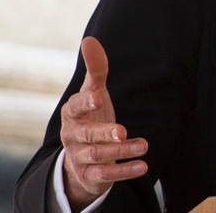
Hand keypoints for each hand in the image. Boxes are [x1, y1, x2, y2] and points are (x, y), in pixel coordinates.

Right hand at [59, 36, 149, 210]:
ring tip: (144, 145)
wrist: (79, 156)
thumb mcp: (93, 93)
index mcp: (71, 114)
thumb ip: (95, 69)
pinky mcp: (90, 175)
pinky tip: (142, 166)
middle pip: (87, 135)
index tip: (99, 97)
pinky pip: (105, 176)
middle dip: (104, 133)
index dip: (86, 102)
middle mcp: (72, 136)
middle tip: (124, 131)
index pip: (75, 107)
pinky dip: (123, 172)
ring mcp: (79, 157)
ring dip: (121, 153)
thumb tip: (89, 39)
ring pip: (98, 156)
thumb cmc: (90, 116)